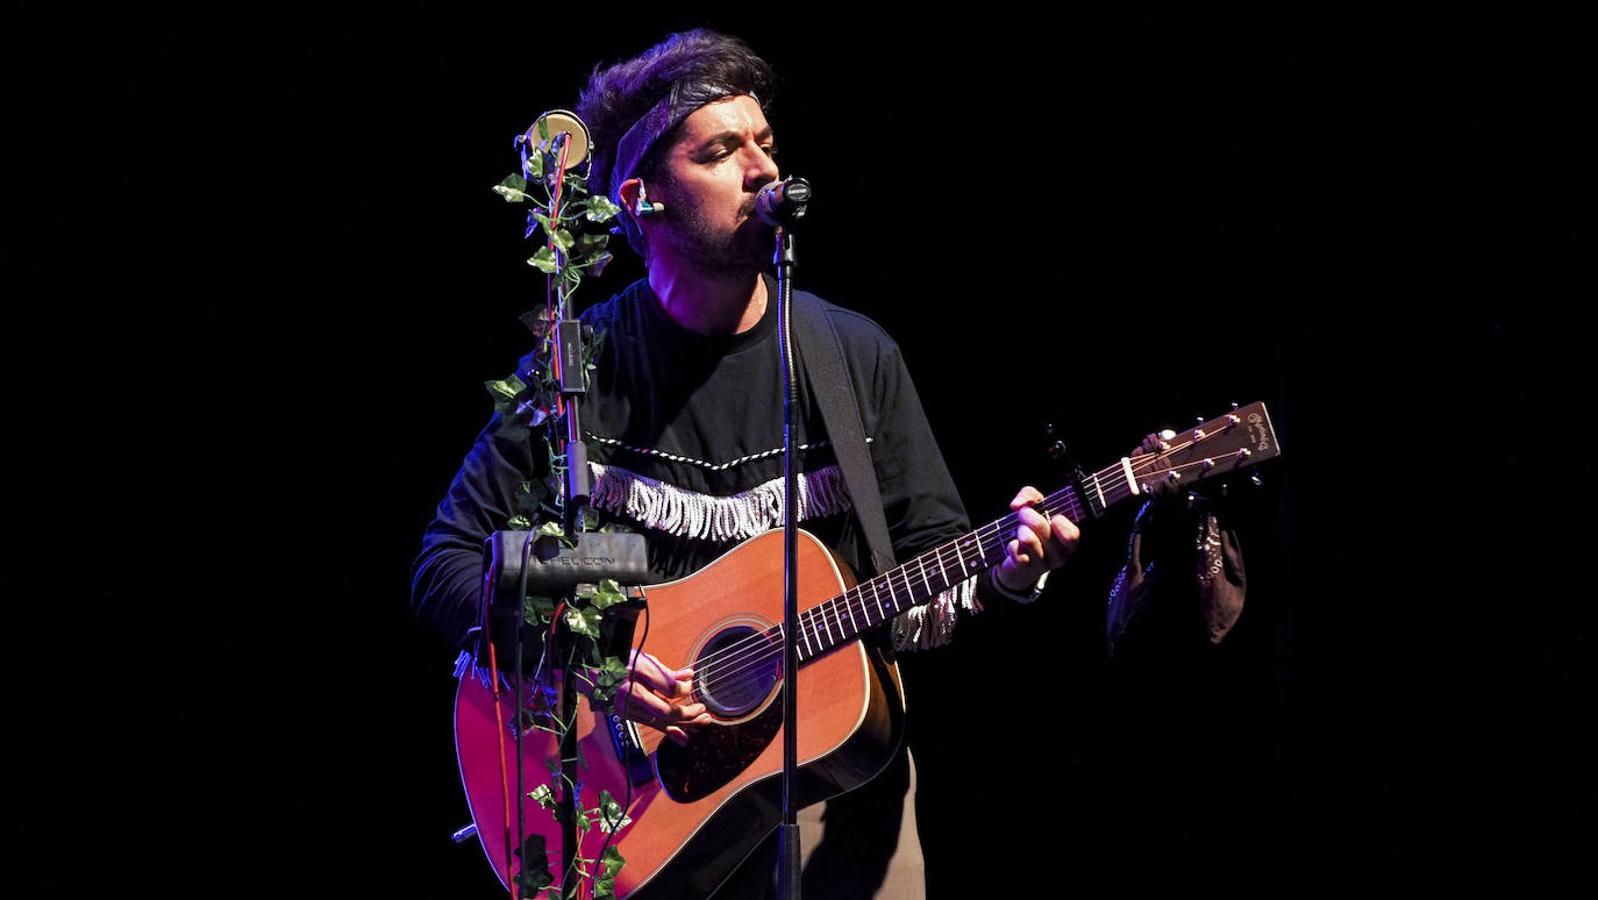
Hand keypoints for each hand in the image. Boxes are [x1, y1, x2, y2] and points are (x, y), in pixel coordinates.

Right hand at [591, 650, 712, 745]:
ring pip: (661, 721)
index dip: (684, 689)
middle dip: (688, 713)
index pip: (667, 688)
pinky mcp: (629, 716)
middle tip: (703, 709)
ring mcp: (629, 709)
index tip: (690, 683)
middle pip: (666, 711)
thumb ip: (666, 672)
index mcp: (635, 676)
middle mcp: (631, 695)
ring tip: (704, 721)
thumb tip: (689, 676)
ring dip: (685, 723)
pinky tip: (683, 738)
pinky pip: (652, 725)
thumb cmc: (619, 663)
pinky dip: (669, 731)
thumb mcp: (642, 660)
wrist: (593, 675)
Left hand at [996, 486, 1080, 592]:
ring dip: (1020, 530)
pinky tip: (1013, 544)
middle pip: (1045, 532)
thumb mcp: (1034, 507)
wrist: (1015, 562)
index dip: (1060, 524)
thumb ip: (1030, 495)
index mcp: (1067, 540)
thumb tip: (1018, 504)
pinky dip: (1012, 546)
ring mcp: (1043, 564)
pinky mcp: (1026, 570)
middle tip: (1023, 513)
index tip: (1052, 516)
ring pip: (1029, 541)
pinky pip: (1018, 554)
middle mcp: (1059, 554)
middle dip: (1029, 516)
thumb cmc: (1030, 529)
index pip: (1071, 536)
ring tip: (1019, 530)